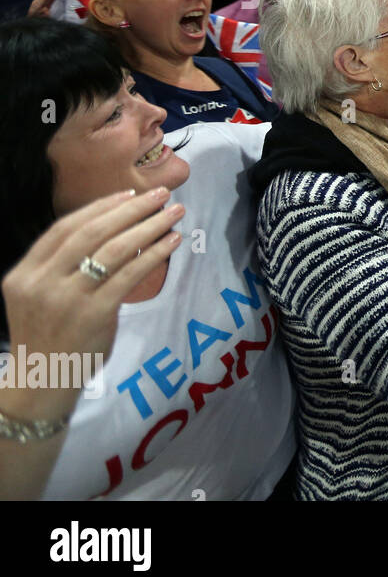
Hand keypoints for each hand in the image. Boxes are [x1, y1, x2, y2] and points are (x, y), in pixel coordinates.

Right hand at [1, 190, 185, 413]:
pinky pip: (129, 275)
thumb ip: (62, 268)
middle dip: (130, 209)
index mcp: (24, 273)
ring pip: (113, 249)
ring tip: (174, 213)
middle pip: (92, 232)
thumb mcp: (40, 297)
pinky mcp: (94, 314)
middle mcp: (41, 282)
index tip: (128, 193)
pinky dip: (153, 253)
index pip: (64, 228)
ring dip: (148, 226)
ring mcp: (66, 298)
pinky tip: (172, 242)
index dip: (99, 207)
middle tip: (161, 194)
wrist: (41, 384)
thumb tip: (115, 230)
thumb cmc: (49, 337)